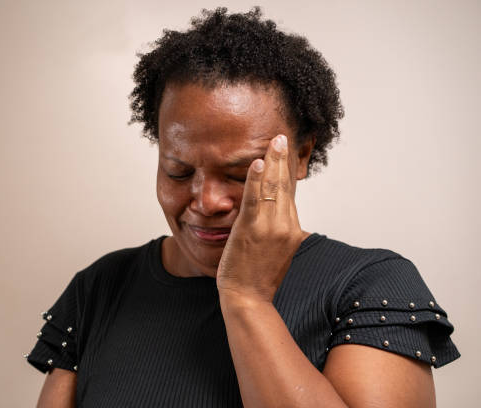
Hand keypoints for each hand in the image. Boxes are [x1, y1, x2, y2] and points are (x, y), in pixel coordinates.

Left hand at [216, 134, 305, 303]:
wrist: (248, 298)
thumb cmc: (258, 277)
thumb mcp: (276, 251)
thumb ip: (277, 230)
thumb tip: (276, 214)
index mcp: (291, 230)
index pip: (290, 194)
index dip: (288, 172)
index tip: (286, 153)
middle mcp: (285, 226)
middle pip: (285, 186)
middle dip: (283, 160)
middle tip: (282, 138)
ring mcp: (270, 228)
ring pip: (273, 188)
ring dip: (273, 162)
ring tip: (275, 141)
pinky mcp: (252, 230)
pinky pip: (255, 199)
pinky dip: (256, 180)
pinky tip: (258, 162)